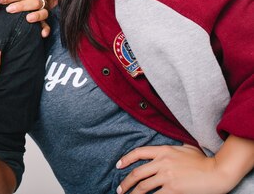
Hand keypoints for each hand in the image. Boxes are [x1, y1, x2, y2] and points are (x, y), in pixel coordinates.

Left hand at [0, 0, 49, 36]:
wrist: (21, 12)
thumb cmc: (16, 1)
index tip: (2, 0)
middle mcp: (40, 1)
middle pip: (35, 2)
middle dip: (22, 5)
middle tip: (9, 9)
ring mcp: (43, 12)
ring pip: (43, 13)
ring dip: (36, 15)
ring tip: (28, 18)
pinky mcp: (44, 22)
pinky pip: (47, 26)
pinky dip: (45, 30)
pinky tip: (42, 34)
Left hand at [116, 144, 233, 193]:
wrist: (217, 172)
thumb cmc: (204, 160)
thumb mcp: (186, 148)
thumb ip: (174, 148)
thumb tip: (169, 147)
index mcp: (163, 150)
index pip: (138, 152)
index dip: (126, 159)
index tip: (118, 166)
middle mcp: (162, 162)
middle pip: (137, 173)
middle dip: (125, 183)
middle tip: (120, 189)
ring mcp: (167, 176)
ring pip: (143, 186)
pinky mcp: (173, 188)